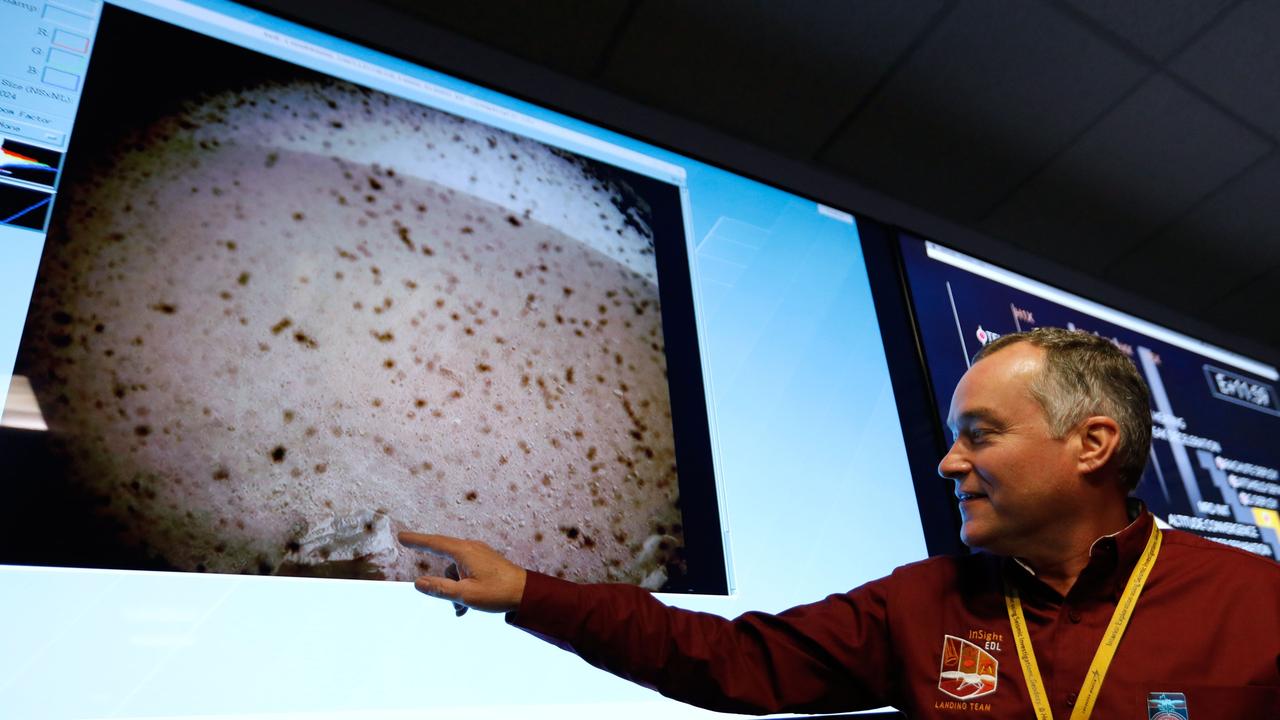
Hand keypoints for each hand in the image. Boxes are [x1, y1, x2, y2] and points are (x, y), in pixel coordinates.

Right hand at [397, 532, 527, 612]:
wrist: (527, 593)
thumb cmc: (498, 593)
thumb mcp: (465, 595)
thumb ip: (440, 589)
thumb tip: (418, 583)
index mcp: (464, 552)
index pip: (434, 543)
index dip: (417, 541)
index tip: (402, 536)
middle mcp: (471, 549)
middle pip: (444, 557)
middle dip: (437, 575)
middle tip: (427, 572)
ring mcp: (479, 555)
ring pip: (455, 570)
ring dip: (452, 588)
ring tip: (460, 609)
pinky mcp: (485, 563)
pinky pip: (465, 573)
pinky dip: (461, 587)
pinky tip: (465, 607)